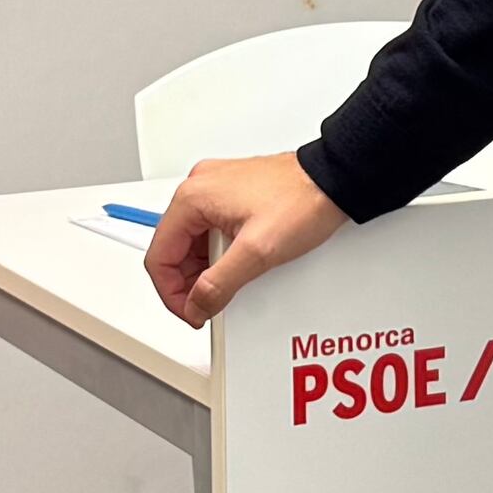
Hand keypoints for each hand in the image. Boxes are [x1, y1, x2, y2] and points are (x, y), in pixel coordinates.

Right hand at [146, 152, 344, 325]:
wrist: (333, 181)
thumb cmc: (302, 202)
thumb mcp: (257, 253)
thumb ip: (219, 284)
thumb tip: (197, 305)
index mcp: (192, 197)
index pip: (159, 256)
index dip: (172, 293)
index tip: (191, 311)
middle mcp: (198, 187)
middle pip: (173, 249)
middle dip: (189, 282)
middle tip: (210, 303)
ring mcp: (214, 189)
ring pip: (192, 241)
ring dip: (206, 268)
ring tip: (233, 280)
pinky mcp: (231, 195)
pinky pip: (210, 230)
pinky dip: (219, 252)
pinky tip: (240, 263)